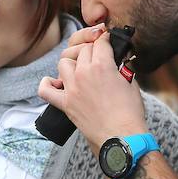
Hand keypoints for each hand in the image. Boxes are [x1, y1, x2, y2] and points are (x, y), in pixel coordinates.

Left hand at [38, 24, 147, 151]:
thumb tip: (120, 62)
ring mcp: (72, 88)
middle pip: (83, 50)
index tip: (107, 43)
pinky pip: (45, 90)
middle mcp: (84, 73)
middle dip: (92, 51)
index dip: (106, 41)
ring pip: (64, 62)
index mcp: (103, 66)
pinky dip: (47, 84)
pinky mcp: (65, 104)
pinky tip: (56, 83)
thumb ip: (123, 69)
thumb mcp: (131, 84)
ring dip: (73, 63)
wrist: (122, 138)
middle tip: (101, 59)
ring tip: (82, 70)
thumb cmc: (130, 113)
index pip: (100, 42)